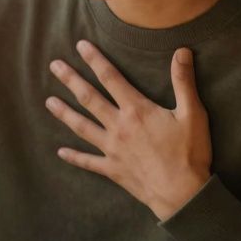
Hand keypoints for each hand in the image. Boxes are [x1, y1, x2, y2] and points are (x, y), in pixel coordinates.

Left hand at [45, 40, 210, 219]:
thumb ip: (184, 82)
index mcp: (137, 110)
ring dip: (64, 113)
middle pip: (89, 98)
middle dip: (71, 80)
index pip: (111, 78)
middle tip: (54, 66)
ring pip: (82, 126)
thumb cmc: (190, 154)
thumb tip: (181, 51)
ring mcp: (112, 149)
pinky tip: (60, 152)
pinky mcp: (112, 169)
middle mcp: (118, 126)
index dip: (95, 60)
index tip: (80, 46)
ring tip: (48, 102)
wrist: (183, 194)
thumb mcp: (193, 114)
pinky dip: (74, 156)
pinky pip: (88, 161)